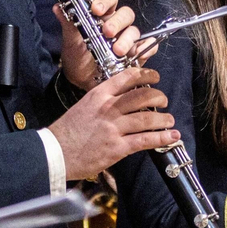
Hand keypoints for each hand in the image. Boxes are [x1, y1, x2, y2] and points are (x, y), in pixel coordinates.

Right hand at [50, 66, 178, 180]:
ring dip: (163, 118)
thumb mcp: (83, 106)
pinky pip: (144, 140)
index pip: (126, 78)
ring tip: (169, 119)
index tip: (155, 76)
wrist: (55, 153)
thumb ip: (102, 101)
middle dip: (158, 96)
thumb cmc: (67, 132)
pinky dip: (161, 137)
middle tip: (163, 100)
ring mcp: (113, 127)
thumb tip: (121, 101)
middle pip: (142, 96)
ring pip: (147, 118)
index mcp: (98, 95)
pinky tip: (171, 136)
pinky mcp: (117, 147)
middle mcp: (108, 108)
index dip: (145, 74)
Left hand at [58, 0, 142, 90]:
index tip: (96, 10)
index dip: (105, 0)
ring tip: (117, 51)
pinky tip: (137, 55)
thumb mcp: (70, 41)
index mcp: (102, 16)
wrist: (80, 82)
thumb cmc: (76, 58)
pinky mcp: (137, 54)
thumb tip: (57, 7)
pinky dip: (146, 49)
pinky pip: (148, 47)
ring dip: (127, 39)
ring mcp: (128, 39)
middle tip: (107, 33)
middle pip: (125, 14)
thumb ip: (68, 22)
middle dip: (117, 22)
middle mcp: (117, 25)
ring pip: (135, 31)